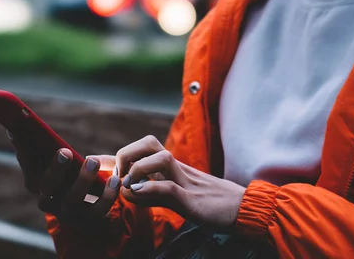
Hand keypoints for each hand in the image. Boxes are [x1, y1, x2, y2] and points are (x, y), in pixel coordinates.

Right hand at [9, 132, 121, 226]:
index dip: (27, 154)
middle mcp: (48, 201)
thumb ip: (35, 145)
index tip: (29, 137)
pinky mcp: (89, 220)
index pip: (29, 167)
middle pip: (48, 187)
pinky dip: (107, 195)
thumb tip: (17, 123)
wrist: (84, 211)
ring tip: (93, 161)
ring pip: (73, 199)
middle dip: (56, 170)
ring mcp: (68, 212)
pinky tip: (114, 179)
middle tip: (66, 151)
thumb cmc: (65, 176)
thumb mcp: (51, 162)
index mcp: (36, 183)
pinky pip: (98, 210)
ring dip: (83, 180)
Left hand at [115, 136, 245, 230]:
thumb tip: (129, 192)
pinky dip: (151, 189)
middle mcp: (179, 169)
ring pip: (161, 158)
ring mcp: (187, 182)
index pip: (145, 148)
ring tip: (129, 185)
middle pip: (149, 143)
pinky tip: (139, 195)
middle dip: (127, 154)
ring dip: (138, 168)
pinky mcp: (193, 200)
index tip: (109, 169)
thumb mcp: (177, 196)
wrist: (243, 209)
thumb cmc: (211, 204)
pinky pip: (170, 188)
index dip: (124, 154)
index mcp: (174, 168)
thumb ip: (155, 193)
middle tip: (120, 176)